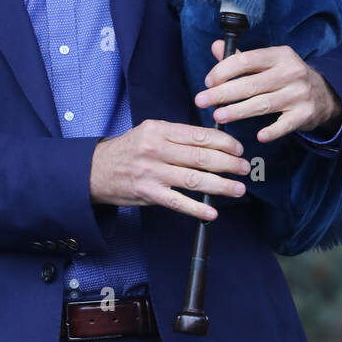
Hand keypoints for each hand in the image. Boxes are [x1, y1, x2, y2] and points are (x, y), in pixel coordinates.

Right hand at [89, 119, 250, 221]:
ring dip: (220, 185)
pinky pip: (178, 202)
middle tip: (245, 168)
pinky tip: (212, 212)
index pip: (198, 135)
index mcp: (159, 129)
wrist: (96, 170)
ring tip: (238, 189)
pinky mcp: (148, 193)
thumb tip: (211, 141)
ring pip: (193, 178)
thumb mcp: (149, 132)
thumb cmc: (129, 150)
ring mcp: (152, 172)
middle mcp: (156, 148)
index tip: (238, 149)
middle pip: (200, 156)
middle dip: (228, 163)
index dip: (223, 142)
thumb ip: (176, 135)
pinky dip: (197, 208)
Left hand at [194, 42, 341, 141]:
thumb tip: (216, 46)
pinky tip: (258, 136)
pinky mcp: (305, 114)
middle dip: (222, 93)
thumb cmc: (287, 77)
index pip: (246, 60)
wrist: (323, 94)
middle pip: (251, 84)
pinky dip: (272, 131)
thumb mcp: (269, 62)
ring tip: (218, 116)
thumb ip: (241, 58)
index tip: (208, 82)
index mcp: (279, 55)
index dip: (223, 71)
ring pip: (262, 104)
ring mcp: (299, 94)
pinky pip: (285, 125)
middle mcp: (291, 72)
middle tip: (201, 101)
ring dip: (237, 111)